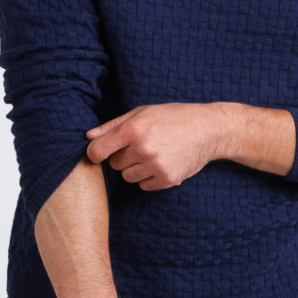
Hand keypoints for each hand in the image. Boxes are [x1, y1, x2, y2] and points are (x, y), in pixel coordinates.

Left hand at [85, 102, 220, 190]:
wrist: (209, 130)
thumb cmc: (174, 117)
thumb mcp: (143, 112)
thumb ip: (113, 125)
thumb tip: (88, 137)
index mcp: (134, 129)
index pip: (97, 151)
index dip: (96, 152)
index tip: (100, 152)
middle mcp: (143, 148)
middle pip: (114, 164)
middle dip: (123, 156)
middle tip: (142, 145)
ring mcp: (156, 166)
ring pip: (128, 177)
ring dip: (136, 168)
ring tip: (154, 153)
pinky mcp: (167, 179)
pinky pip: (144, 186)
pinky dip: (149, 177)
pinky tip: (163, 163)